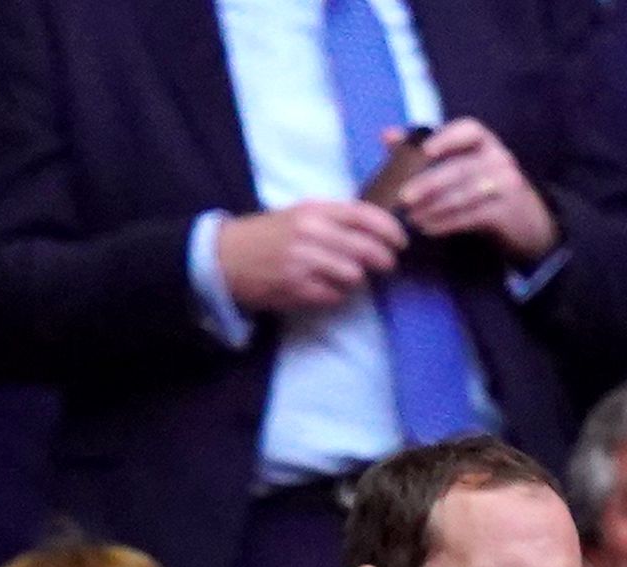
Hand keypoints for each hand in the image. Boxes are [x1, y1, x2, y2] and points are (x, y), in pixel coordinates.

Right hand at [214, 199, 408, 317]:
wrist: (226, 258)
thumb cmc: (268, 234)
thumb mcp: (301, 214)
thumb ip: (336, 219)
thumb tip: (376, 231)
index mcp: (314, 210)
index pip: (364, 215)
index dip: (389, 229)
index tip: (401, 240)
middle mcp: (311, 233)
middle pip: (366, 249)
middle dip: (384, 259)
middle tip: (387, 264)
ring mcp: (304, 262)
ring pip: (353, 275)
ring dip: (356, 279)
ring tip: (346, 275)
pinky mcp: (296, 288)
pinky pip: (334, 296)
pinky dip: (336, 295)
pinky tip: (325, 288)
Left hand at [390, 119, 556, 262]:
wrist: (528, 223)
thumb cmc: (484, 190)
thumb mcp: (461, 165)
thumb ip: (423, 150)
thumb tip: (386, 134)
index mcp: (486, 142)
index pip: (470, 129)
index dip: (447, 137)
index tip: (425, 150)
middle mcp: (500, 158)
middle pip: (460, 167)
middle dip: (429, 183)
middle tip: (403, 198)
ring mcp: (507, 185)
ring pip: (464, 194)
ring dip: (434, 207)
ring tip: (412, 219)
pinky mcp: (507, 212)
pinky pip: (472, 217)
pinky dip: (447, 223)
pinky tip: (428, 229)